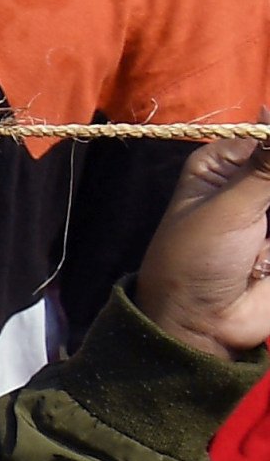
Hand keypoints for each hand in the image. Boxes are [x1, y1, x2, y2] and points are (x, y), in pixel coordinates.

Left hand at [137, 136, 269, 356]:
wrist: (201, 324)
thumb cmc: (198, 259)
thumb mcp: (231, 207)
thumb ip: (267, 165)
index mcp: (223, 162)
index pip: (269, 135)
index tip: (267, 185)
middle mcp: (252, 181)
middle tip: (261, 220)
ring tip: (259, 247)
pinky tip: (266, 258)